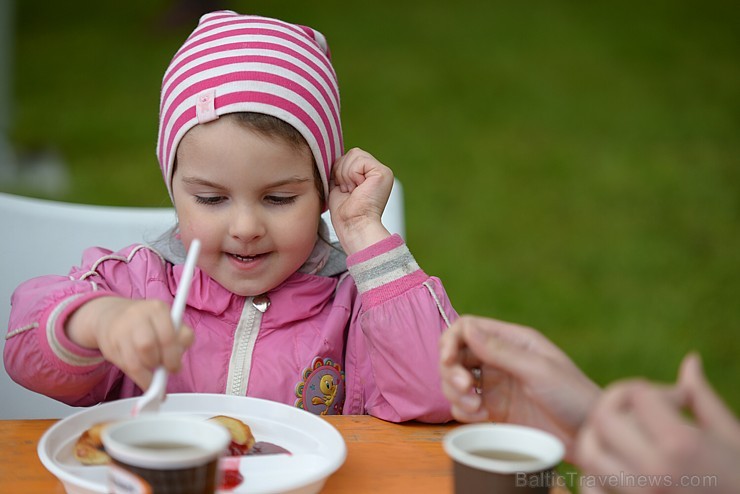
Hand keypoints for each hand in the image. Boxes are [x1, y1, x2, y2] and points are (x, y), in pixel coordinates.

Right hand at [66, 297, 194, 389]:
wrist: (111, 316)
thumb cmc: (148, 323)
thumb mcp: (168, 322)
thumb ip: (180, 338)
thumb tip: (177, 364)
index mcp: (157, 309)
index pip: (168, 336)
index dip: (173, 356)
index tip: (175, 367)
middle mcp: (136, 316)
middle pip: (148, 346)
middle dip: (160, 363)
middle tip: (164, 370)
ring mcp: (120, 330)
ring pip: (135, 361)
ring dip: (148, 373)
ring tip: (153, 372)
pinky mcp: (109, 345)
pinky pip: (126, 367)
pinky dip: (138, 378)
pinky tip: (144, 379)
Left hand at [328, 147, 392, 253]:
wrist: (353, 226)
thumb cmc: (345, 213)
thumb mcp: (339, 186)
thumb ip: (340, 170)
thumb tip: (333, 156)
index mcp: (369, 175)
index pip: (348, 157)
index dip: (339, 172)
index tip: (344, 191)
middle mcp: (378, 172)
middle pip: (352, 153)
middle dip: (342, 172)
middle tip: (349, 191)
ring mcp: (382, 171)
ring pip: (354, 154)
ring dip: (346, 175)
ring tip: (353, 191)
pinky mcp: (383, 172)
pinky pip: (359, 161)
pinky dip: (352, 175)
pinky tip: (358, 189)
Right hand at [439, 315, 599, 460]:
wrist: (589, 435)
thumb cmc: (573, 396)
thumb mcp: (538, 370)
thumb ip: (500, 350)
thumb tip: (467, 328)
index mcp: (513, 340)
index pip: (467, 328)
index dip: (450, 341)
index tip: (447, 360)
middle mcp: (500, 359)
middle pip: (456, 355)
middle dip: (451, 371)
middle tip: (466, 388)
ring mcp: (495, 385)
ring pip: (454, 380)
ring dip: (455, 392)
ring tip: (475, 407)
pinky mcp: (493, 409)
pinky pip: (463, 405)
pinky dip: (464, 411)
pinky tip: (482, 417)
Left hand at [575, 354, 739, 493]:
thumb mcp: (732, 437)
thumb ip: (702, 398)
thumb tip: (690, 361)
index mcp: (681, 445)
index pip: (636, 393)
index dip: (653, 389)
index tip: (675, 403)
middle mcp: (653, 471)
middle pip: (602, 419)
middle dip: (616, 406)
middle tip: (638, 414)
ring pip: (589, 453)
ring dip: (600, 440)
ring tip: (626, 441)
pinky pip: (590, 488)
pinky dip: (597, 476)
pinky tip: (622, 472)